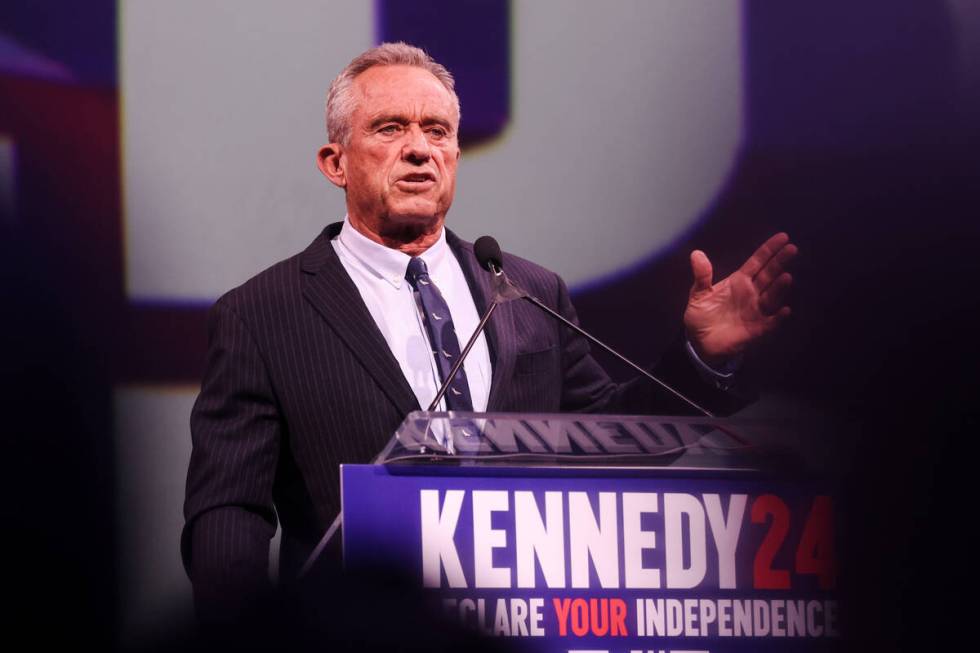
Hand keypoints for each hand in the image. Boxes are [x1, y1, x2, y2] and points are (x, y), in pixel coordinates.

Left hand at [684, 232, 796, 364]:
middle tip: (792, 248)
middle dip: (779, 262)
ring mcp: (756, 310)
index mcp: (739, 282)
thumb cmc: (702, 315)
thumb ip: (702, 275)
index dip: (768, 250)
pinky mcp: (757, 329)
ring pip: (771, 296)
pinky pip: (770, 322)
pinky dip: (778, 318)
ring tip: (786, 277)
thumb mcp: (698, 294)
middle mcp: (751, 293)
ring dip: (779, 288)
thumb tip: (696, 253)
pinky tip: (784, 311)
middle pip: (768, 275)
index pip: (757, 262)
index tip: (783, 237)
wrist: (700, 342)